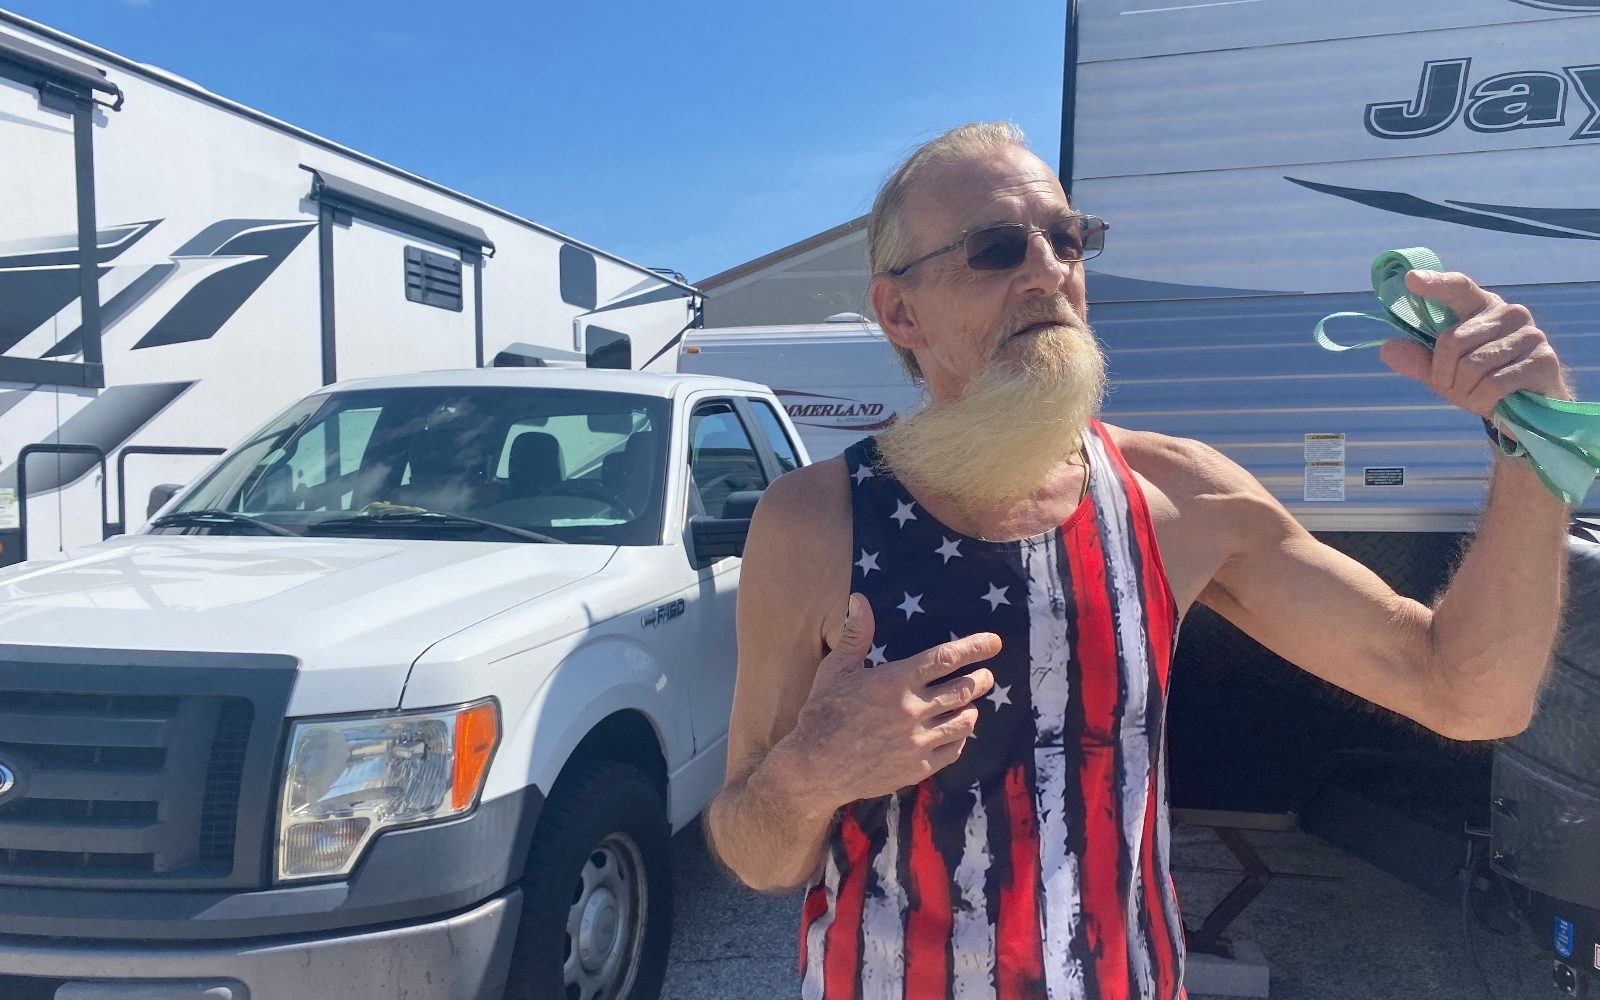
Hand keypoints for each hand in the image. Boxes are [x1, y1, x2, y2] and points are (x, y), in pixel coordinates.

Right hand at [783, 594, 999, 809]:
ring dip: (971, 708)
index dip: (974, 647)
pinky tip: (956, 732)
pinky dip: (960, 738)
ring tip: (971, 704)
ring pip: (964, 721)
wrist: (814, 768)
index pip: (946, 658)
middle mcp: (912, 709)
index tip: (994, 642)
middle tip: (986, 677)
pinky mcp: (918, 768)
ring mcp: (918, 741)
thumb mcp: (836, 670)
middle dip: (980, 680)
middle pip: (963, 689)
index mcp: (895, 681)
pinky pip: (953, 750)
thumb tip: (859, 599)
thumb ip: (856, 634)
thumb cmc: (822, 714)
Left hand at [1381, 270, 1571, 414]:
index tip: (1412, 280)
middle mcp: (1509, 313)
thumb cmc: (1481, 381)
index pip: (1458, 288)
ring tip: (1473, 396)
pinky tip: (1490, 403)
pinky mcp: (1543, 360)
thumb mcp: (1444, 372)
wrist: (1526, 407)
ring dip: (1463, 391)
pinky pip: (1494, 383)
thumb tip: (1387, 349)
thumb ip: (1419, 360)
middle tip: (1453, 389)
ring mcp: (1530, 334)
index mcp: (1481, 307)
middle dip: (1443, 374)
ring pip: (1472, 365)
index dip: (1436, 284)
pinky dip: (1482, 400)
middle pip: (1452, 341)